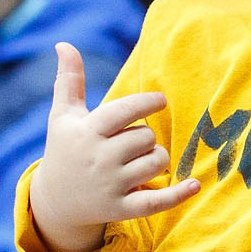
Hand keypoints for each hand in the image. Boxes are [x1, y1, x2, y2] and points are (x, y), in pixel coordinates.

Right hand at [27, 43, 198, 251]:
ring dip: (156, 158)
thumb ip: (69, 80)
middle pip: (146, 136)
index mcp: (87, 131)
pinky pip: (156, 201)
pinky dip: (178, 194)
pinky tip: (195, 184)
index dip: (147, 102)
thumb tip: (64, 43)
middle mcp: (99, 158)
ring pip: (156, 161)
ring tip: (138, 161)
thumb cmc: (65, 148)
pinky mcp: (122, 209)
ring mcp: (111, 185)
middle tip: (130, 145)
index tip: (161, 100)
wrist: (55, 201)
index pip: (124, 110)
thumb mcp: (63, 115)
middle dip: (146, 137)